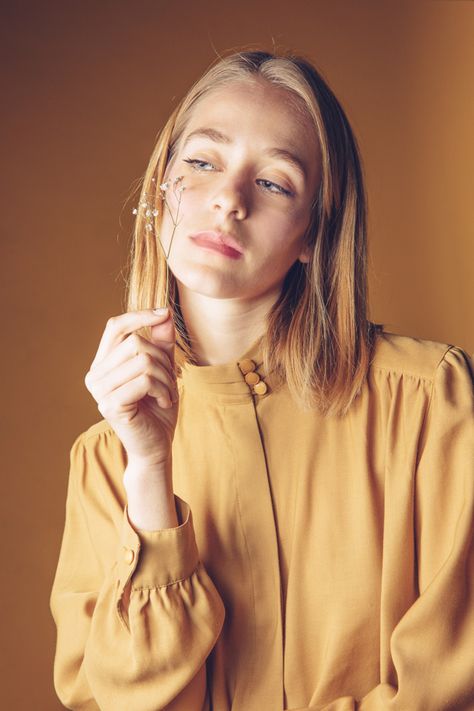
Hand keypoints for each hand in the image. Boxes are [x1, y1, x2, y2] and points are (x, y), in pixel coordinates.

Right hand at [84, 308, 178, 466]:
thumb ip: (161, 342)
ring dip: (166, 377)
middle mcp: (95, 375)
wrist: (156, 446)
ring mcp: (100, 391)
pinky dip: (164, 390)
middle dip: (163, 359)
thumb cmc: (157, 408)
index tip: (164, 312)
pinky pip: (145, 380)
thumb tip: (164, 313)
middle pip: (135, 343)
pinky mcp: (111, 405)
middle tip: (170, 381)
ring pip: (143, 360)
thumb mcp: (163, 369)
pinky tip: (165, 402)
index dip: (139, 316)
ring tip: (168, 394)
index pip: (115, 327)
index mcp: (103, 364)